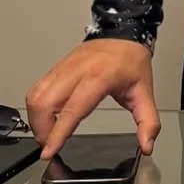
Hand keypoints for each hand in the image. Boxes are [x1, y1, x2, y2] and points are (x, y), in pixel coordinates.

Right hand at [26, 39, 159, 159]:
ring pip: (35, 96)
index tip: (49, 152)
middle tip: (51, 143)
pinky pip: (37, 88)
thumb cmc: (133, 61)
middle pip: (44, 104)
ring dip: (36, 119)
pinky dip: (37, 106)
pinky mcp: (56, 67)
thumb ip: (148, 121)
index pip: (71, 109)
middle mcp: (76, 71)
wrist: (124, 32)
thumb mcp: (144, 92)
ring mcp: (63, 67)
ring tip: (49, 132)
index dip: (57, 133)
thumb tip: (147, 145)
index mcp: (99, 77)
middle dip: (42, 130)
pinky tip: (48, 116)